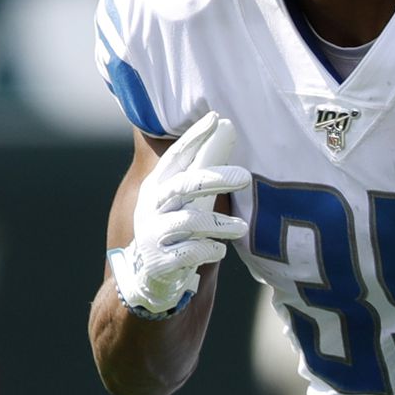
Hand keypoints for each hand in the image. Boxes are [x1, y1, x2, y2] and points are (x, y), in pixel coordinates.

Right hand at [108, 110, 246, 317]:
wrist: (149, 276)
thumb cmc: (175, 230)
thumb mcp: (184, 200)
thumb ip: (203, 170)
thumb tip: (227, 127)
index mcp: (158, 186)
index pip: (176, 156)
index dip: (194, 138)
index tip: (215, 119)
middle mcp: (152, 206)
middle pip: (184, 185)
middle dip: (215, 178)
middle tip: (245, 177)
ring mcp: (153, 233)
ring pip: (190, 220)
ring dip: (220, 224)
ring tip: (241, 228)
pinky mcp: (160, 260)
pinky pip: (191, 252)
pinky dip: (210, 249)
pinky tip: (220, 250)